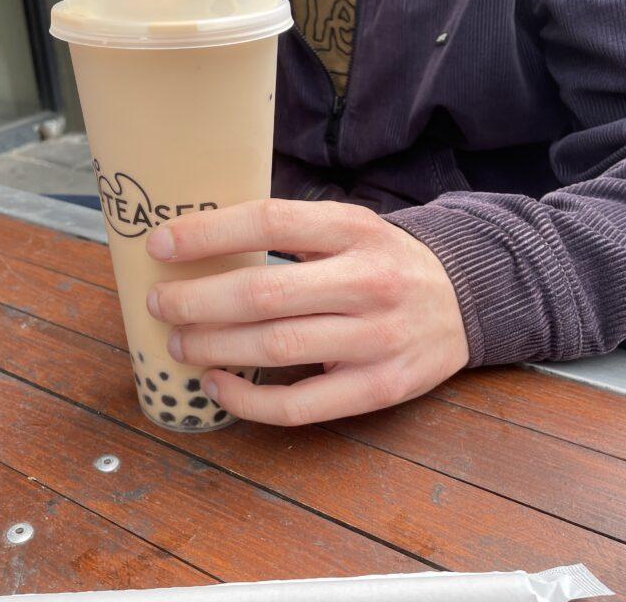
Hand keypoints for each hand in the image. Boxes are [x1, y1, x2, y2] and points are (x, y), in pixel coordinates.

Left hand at [145, 199, 469, 425]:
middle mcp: (369, 281)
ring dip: (212, 348)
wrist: (465, 301)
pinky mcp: (379, 388)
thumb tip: (198, 241)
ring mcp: (377, 338)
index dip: (206, 234)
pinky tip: (218, 385)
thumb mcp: (350, 227)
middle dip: (195, 301)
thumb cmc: (385, 261)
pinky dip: (247, 400)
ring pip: (274, 348)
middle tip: (161, 304)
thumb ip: (291, 231)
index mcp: (355, 228)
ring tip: (179, 344)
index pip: (269, 222)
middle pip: (262, 293)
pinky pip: (300, 405)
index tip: (160, 245)